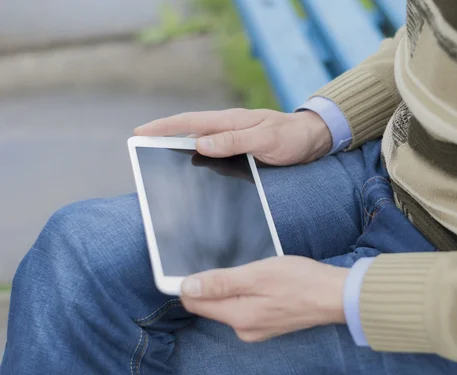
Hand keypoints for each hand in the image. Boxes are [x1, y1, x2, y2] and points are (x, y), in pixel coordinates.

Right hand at [134, 108, 332, 165]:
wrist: (313, 138)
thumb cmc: (292, 137)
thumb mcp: (265, 139)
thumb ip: (234, 141)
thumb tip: (200, 145)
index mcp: (231, 121)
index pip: (190, 122)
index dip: (163, 127)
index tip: (139, 132)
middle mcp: (228, 127)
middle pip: (189, 131)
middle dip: (163, 136)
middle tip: (139, 146)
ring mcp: (234, 137)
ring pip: (199, 141)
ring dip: (178, 147)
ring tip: (157, 159)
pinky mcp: (241, 148)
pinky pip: (213, 151)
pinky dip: (198, 156)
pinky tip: (192, 168)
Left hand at [179, 256, 348, 342]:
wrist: (335, 295)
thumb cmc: (300, 281)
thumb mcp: (257, 274)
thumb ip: (220, 282)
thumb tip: (187, 287)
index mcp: (237, 317)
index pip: (195, 302)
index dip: (190, 282)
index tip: (200, 264)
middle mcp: (243, 328)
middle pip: (212, 304)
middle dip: (217, 282)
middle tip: (240, 264)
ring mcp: (256, 328)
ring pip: (230, 304)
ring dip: (235, 286)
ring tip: (257, 272)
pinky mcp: (267, 324)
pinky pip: (246, 306)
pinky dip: (249, 292)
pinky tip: (266, 282)